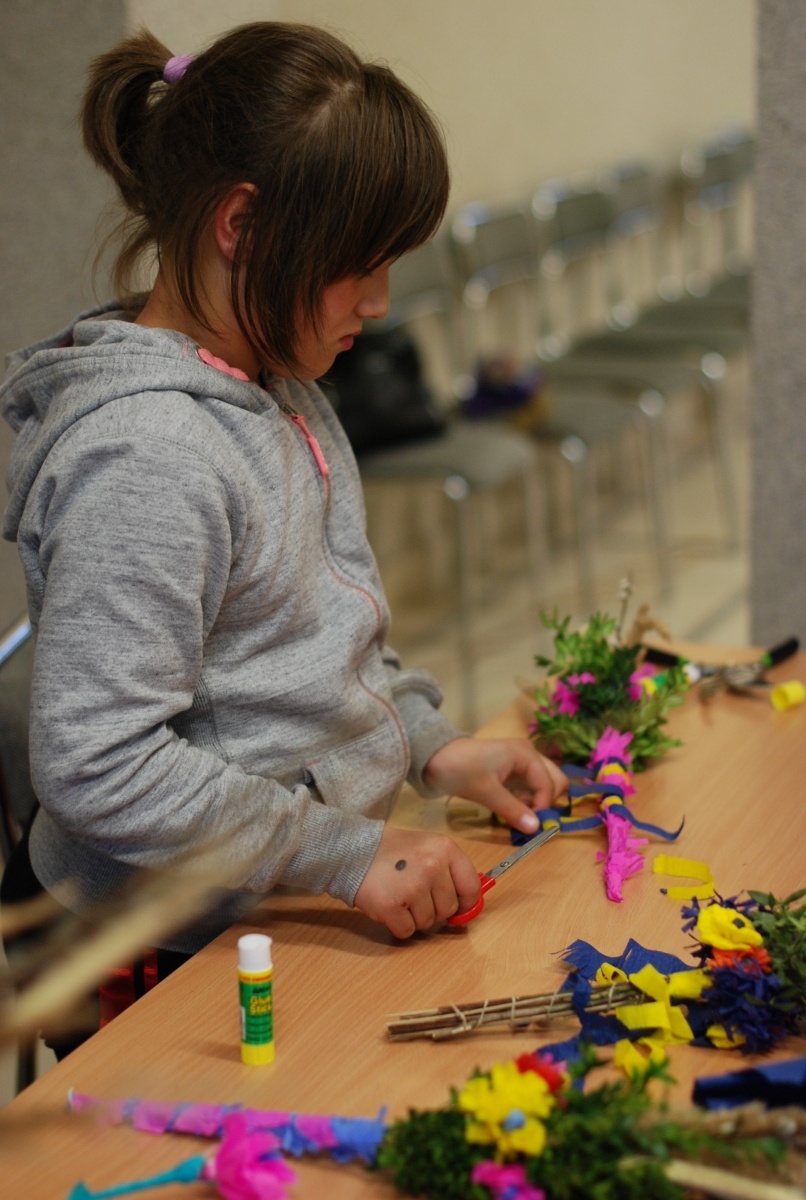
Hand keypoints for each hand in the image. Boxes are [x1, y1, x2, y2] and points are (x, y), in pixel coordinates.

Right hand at [353, 826, 479, 937]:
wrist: (354, 851)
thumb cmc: (393, 852)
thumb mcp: (427, 848)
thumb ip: (449, 871)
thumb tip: (468, 905)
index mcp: (445, 849)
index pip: (471, 888)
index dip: (466, 903)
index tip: (457, 907)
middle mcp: (432, 866)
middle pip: (448, 909)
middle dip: (434, 909)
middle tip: (415, 894)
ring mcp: (413, 887)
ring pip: (428, 922)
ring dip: (414, 917)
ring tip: (399, 895)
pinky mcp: (392, 906)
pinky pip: (407, 931)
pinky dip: (398, 924)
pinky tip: (389, 905)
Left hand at [423, 737, 567, 834]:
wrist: (434, 758)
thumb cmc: (460, 769)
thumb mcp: (486, 792)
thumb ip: (513, 810)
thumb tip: (536, 829)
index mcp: (526, 754)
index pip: (549, 784)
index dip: (543, 807)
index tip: (531, 827)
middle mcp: (529, 756)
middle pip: (555, 781)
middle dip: (547, 802)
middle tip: (531, 820)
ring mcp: (521, 763)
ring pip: (544, 786)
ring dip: (537, 803)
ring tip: (518, 815)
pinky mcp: (512, 773)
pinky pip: (530, 788)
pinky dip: (527, 801)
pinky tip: (511, 810)